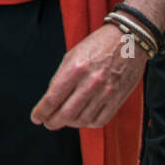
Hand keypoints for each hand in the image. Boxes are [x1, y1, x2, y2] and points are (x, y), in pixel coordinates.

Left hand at [30, 24, 147, 129]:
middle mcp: (90, 83)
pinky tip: (82, 119)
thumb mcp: (72, 56)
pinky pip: (100, 120)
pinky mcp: (118, 99)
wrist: (128, 40)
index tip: (36, 117)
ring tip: (64, 120)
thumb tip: (51, 99)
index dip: (41, 112)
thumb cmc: (97, 45)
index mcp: (75, 69)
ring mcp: (106, 93)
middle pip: (66, 114)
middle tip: (48, 123)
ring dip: (70, 124)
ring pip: (82, 120)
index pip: (52, 98)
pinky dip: (88, 123)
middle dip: (53, 122)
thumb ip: (61, 78)